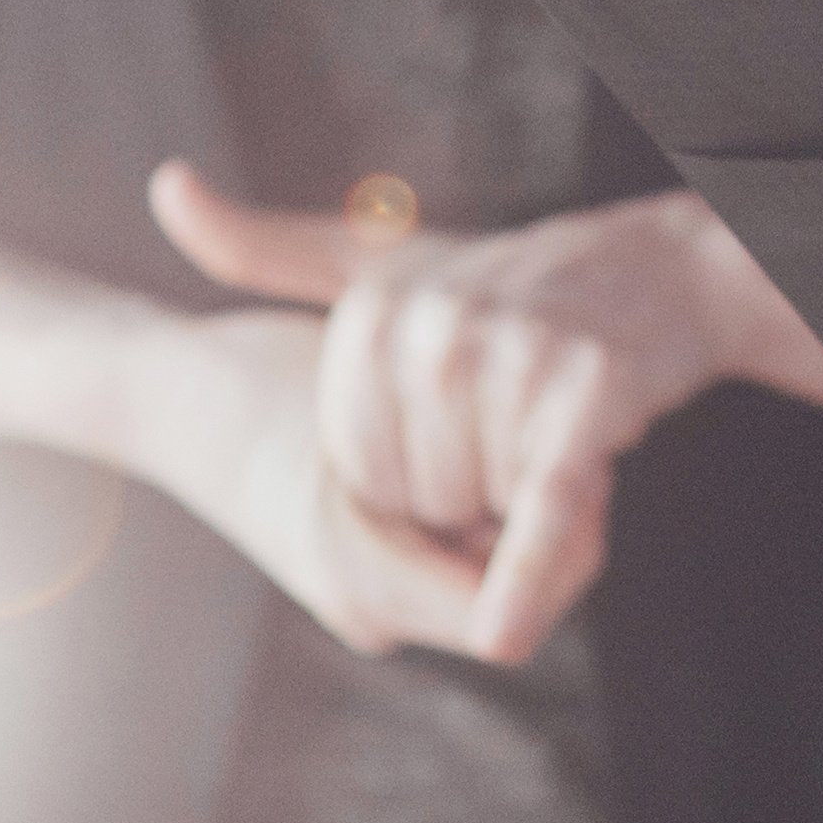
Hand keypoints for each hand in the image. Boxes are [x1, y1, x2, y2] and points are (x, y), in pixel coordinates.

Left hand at [144, 171, 822, 661]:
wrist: (657, 270)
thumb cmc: (508, 282)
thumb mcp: (380, 258)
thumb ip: (267, 244)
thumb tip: (165, 187)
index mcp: (373, 311)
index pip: (359, 476)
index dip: (410, 480)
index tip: (450, 433)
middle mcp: (434, 332)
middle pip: (418, 501)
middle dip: (466, 496)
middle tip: (513, 435)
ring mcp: (508, 364)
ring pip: (481, 513)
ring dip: (520, 504)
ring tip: (553, 436)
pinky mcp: (580, 406)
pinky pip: (538, 512)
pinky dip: (525, 580)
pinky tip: (500, 634)